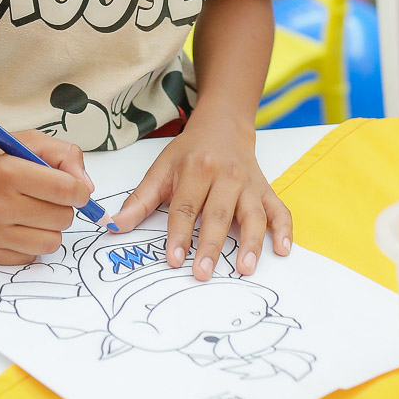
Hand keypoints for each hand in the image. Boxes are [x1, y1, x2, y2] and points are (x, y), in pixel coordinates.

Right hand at [0, 129, 93, 264]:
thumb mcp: (23, 141)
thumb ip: (62, 155)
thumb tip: (86, 188)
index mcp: (8, 172)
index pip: (66, 191)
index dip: (79, 190)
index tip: (75, 189)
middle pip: (62, 218)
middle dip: (62, 207)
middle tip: (44, 196)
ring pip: (51, 242)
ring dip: (49, 227)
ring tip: (32, 211)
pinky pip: (30, 256)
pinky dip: (31, 242)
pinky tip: (17, 225)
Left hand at [108, 115, 291, 282]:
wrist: (223, 125)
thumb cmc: (190, 152)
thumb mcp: (161, 168)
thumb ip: (139, 200)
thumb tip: (113, 226)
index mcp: (197, 168)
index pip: (186, 205)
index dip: (179, 233)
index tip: (174, 259)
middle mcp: (226, 175)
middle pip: (217, 213)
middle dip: (210, 245)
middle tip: (203, 272)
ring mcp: (249, 184)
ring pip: (252, 214)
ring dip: (251, 242)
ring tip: (245, 267)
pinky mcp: (266, 189)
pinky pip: (279, 210)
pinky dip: (284, 229)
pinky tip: (282, 250)